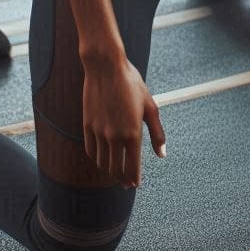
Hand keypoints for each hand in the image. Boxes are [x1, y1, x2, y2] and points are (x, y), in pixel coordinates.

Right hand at [82, 54, 165, 187]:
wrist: (105, 66)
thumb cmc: (131, 83)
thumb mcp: (150, 106)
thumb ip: (157, 133)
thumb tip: (162, 154)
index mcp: (132, 133)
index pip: (132, 168)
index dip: (134, 179)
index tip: (136, 184)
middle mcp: (113, 137)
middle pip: (115, 170)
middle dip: (122, 179)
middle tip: (127, 183)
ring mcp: (98, 132)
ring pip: (101, 162)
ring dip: (109, 171)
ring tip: (115, 172)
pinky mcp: (87, 125)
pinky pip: (90, 150)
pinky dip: (96, 158)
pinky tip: (102, 158)